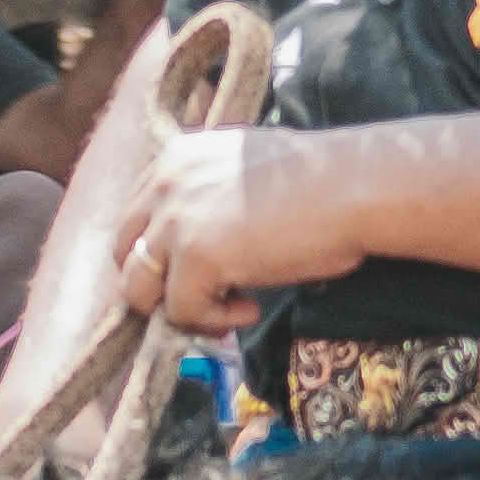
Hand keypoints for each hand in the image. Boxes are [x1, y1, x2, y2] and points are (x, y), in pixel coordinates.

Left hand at [108, 125, 363, 333]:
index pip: (139, 216)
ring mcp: (174, 221)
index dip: (165, 253)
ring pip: (139, 289)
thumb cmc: (325, 179)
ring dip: (180, 309)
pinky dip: (214, 321)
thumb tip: (211, 243)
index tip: (205, 271)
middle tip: (206, 300)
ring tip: (230, 309)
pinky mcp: (192, 258)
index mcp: (178, 157)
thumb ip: (215, 194)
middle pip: (125, 253)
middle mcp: (165, 183)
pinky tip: (251, 309)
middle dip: (159, 285)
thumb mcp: (249, 169)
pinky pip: (181, 312)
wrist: (353, 186)